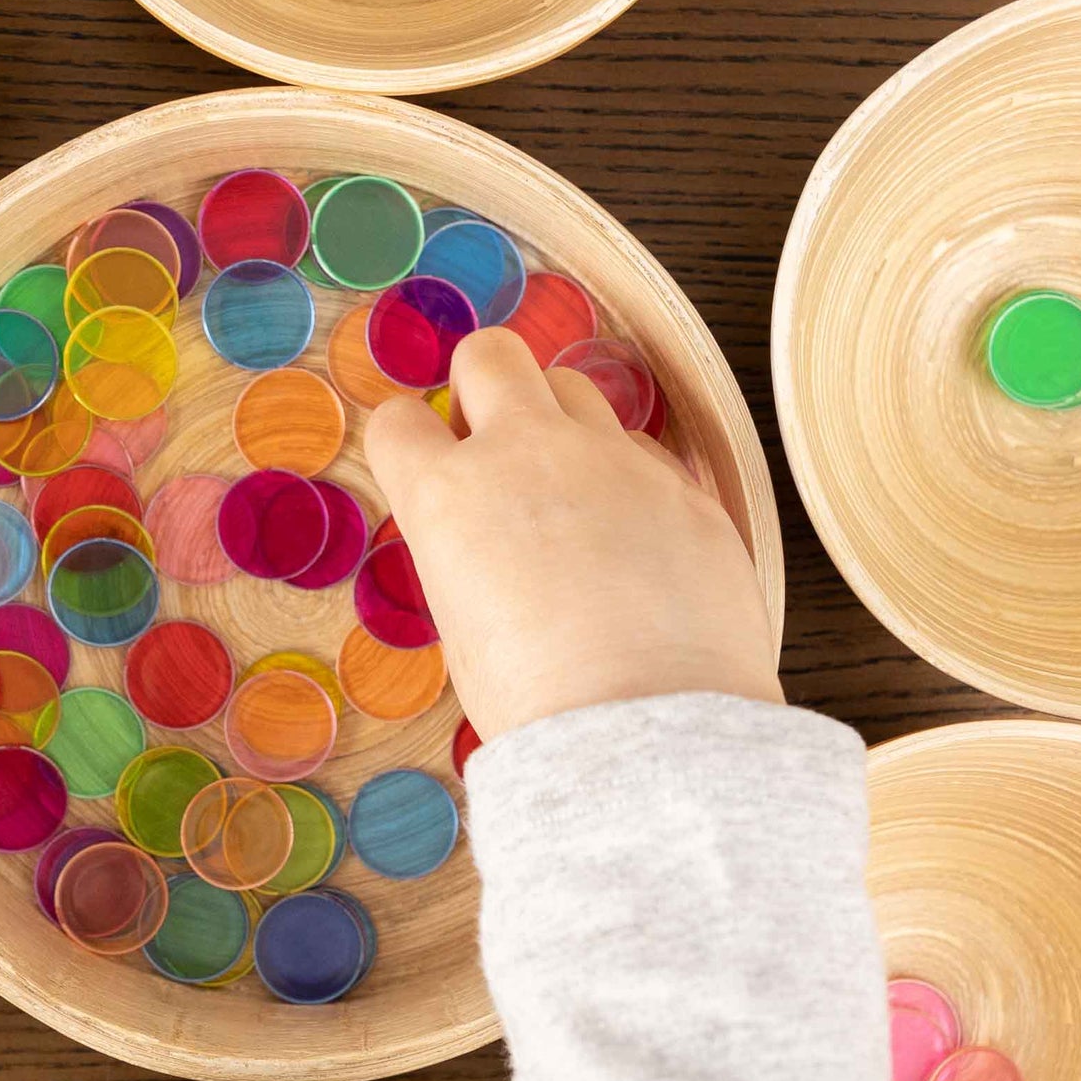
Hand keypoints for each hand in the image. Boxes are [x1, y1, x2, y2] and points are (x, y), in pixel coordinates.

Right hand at [363, 327, 778, 740]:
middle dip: (484, 384)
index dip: (408, 446)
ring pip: (576, 387)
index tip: (424, 468)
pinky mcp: (682, 484)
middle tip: (495, 440)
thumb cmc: (542, 705)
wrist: (650, 727)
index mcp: (448, 496)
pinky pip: (645, 451)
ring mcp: (613, 458)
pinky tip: (639, 540)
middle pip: (492, 354)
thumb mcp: (465, 636)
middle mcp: (528, 453)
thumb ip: (467, 561)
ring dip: (562, 422)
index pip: (398, 422)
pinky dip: (630, 479)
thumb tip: (488, 548)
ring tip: (572, 493)